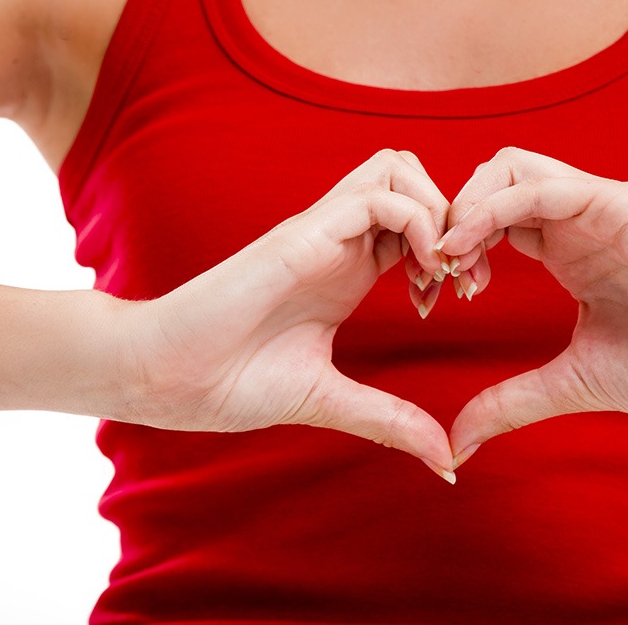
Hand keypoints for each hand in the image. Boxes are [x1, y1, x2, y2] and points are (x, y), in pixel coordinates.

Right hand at [120, 150, 456, 480]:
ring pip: (398, 169)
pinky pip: (377, 196)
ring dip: (438, 210)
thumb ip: (390, 420)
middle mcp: (339, 240)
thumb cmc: (230, 382)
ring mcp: (321, 231)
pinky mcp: (303, 234)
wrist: (164, 377)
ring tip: (441, 273)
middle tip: (463, 277)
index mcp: (348, 268)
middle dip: (455, 216)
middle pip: (413, 176)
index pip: (416, 220)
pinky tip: (420, 275)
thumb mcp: (331, 400)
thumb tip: (446, 459)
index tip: (462, 296)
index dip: (452, 247)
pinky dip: (417, 223)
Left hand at [437, 148, 627, 466]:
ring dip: (467, 204)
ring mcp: (600, 205)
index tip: (439, 290)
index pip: (493, 216)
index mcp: (569, 247)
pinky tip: (468, 246)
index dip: (458, 243)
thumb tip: (457, 443)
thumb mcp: (568, 383)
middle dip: (453, 214)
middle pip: (493, 178)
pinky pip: (540, 187)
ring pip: (509, 168)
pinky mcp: (620, 205)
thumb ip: (510, 402)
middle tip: (436, 269)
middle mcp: (580, 217)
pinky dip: (494, 208)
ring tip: (448, 256)